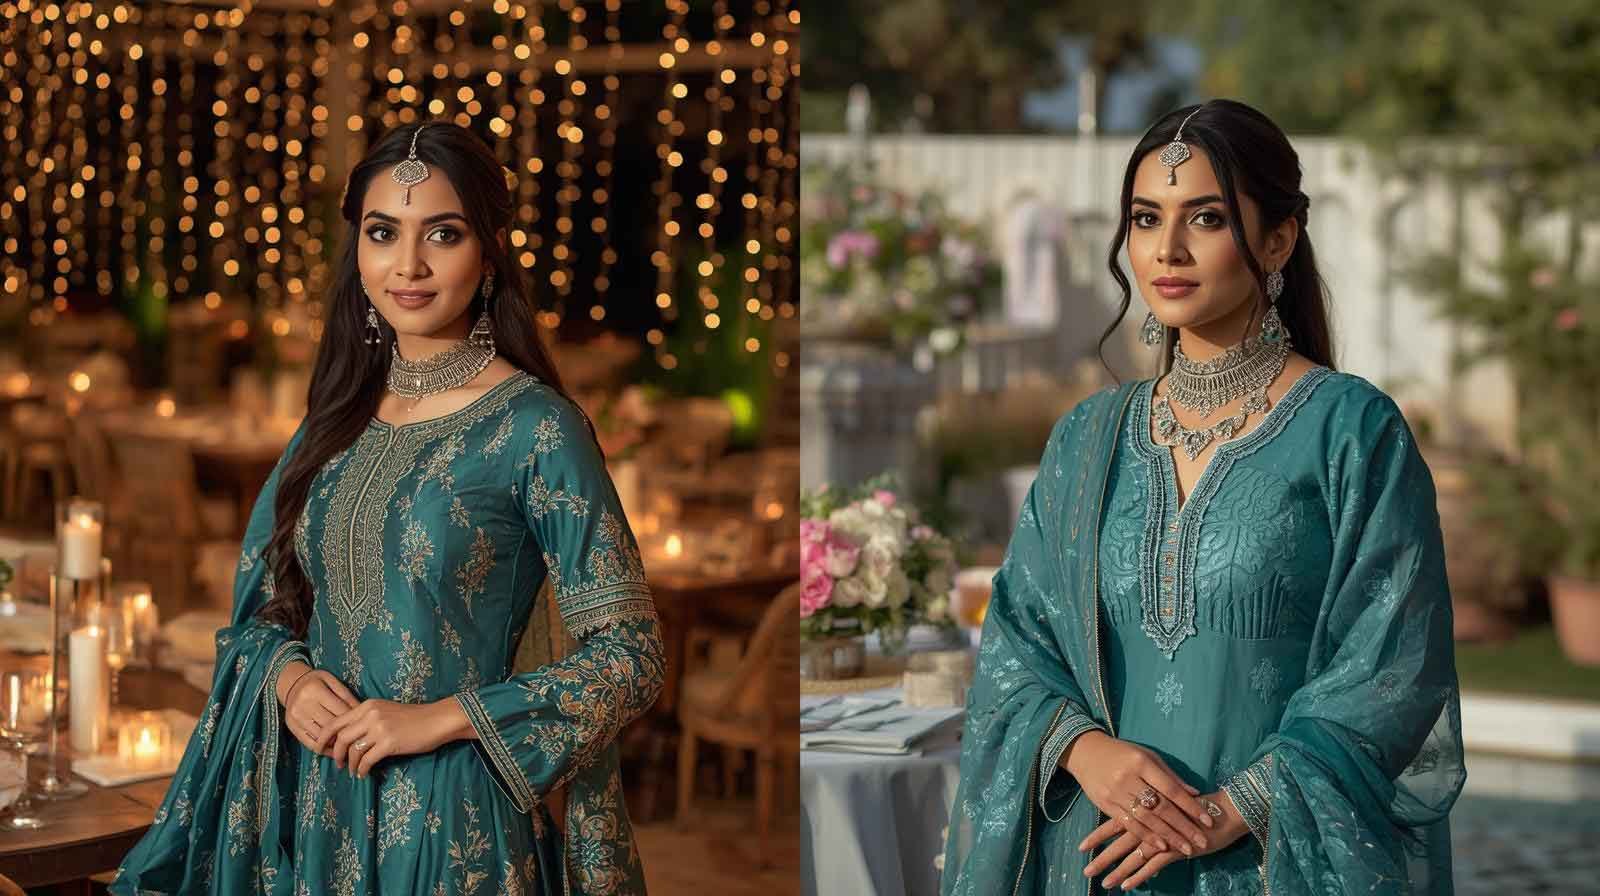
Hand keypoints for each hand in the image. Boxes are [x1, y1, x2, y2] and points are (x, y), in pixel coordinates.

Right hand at [279, 663, 358, 756]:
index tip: (364, 726)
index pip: (339, 710)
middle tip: (359, 740)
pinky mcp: (291, 727)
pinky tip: (333, 751)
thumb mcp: (332, 681)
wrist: (291, 684)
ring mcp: (296, 717)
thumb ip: (346, 696)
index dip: (354, 719)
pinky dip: (322, 749)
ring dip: (335, 744)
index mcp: (315, 690)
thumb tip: (361, 713)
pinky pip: (308, 742)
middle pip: (330, 725)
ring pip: (320, 736)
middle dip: (346, 733)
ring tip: (348, 747)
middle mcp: (303, 704)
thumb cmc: (317, 682)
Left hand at [318, 698, 461, 778]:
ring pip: (353, 750)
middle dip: (335, 753)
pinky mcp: (389, 742)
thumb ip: (367, 719)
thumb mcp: (386, 712)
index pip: (337, 721)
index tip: (320, 748)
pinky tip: (364, 774)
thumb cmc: (414, 718)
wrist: (437, 720)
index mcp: (368, 705)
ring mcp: (380, 728)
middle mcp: (370, 714)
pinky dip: (362, 770)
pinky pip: (366, 760)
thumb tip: (348, 738)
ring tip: (353, 771)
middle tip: (336, 763)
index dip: (324, 737)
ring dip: (350, 764)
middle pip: (341, 737)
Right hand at [1062, 731, 1217, 860]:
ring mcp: (1115, 793)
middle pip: (1161, 807)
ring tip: (1186, 849)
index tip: (1208, 821)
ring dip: (1168, 836)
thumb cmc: (1122, 753)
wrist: (1085, 752)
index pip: (1171, 789)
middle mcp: (1128, 779)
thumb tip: (1195, 793)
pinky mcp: (1105, 805)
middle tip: (1202, 842)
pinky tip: (1161, 846)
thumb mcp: (1147, 756)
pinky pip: (1129, 824)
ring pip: (1146, 819)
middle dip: (1183, 827)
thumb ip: (1169, 776)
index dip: (1191, 807)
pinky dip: (1146, 836)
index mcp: (1142, 763)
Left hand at [1080, 790, 1249, 890]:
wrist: (1220, 812)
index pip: (1115, 822)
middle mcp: (1150, 822)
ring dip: (1118, 871)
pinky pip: (1153, 865)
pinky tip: (1128, 886)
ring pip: (1134, 856)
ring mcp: (1162, 836)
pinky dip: (1140, 876)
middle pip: (1120, 842)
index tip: (1081, 847)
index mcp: (1144, 808)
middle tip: (1086, 871)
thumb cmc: (1192, 806)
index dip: (1097, 836)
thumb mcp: (1165, 802)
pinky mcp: (1176, 850)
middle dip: (1102, 858)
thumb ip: (1147, 810)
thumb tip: (1127, 816)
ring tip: (1104, 883)